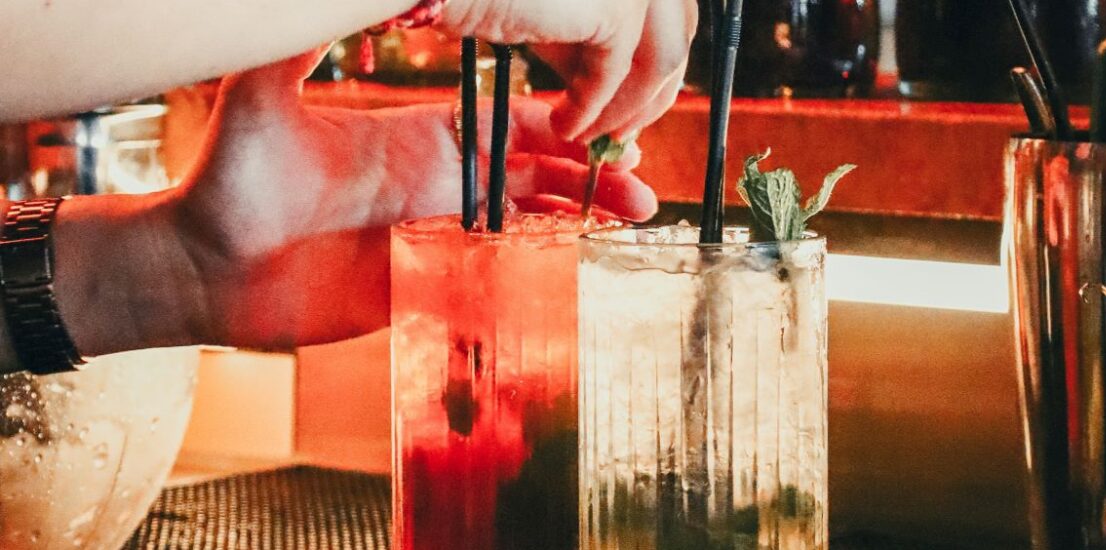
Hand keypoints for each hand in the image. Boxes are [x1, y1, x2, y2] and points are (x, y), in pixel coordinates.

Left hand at [167, 50, 655, 349]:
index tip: (605, 120)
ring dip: (581, 215)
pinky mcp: (420, 281)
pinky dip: (539, 262)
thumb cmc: (227, 183)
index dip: (561, 122)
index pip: (507, 125)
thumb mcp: (262, 97)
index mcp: (417, 139)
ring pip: (527, 222)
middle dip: (592, 170)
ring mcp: (431, 234)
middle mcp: (436, 184)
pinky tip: (579, 256)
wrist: (202, 267)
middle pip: (535, 173)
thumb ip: (300, 44)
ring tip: (638, 214)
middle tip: (642, 175)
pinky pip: (492, 270)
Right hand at [441, 0, 697, 140]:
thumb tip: (628, 97)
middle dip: (650, 93)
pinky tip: (563, 126)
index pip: (673, 16)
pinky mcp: (614, 8)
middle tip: (617, 137)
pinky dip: (591, 109)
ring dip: (625, 108)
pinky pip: (615, 76)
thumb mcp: (563, 22)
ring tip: (587, 137)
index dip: (658, 66)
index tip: (631, 110)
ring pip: (658, 62)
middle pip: (678, 35)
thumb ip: (597, 45)